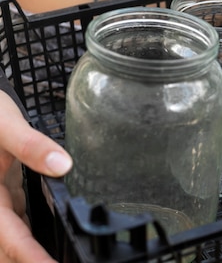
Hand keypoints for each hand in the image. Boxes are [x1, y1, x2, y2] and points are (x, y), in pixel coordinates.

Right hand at [0, 91, 72, 262]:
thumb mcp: (4, 124)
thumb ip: (30, 145)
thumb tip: (63, 166)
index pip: (8, 237)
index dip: (31, 256)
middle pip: (7, 248)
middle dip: (32, 260)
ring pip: (11, 241)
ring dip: (31, 254)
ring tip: (62, 258)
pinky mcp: (3, 199)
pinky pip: (16, 226)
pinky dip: (32, 241)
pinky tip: (53, 245)